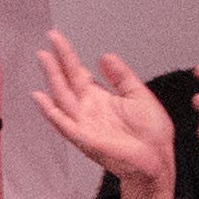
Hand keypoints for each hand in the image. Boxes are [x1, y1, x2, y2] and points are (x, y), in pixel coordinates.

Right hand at [32, 34, 177, 198]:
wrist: (158, 160)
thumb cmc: (151, 134)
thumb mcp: (138, 95)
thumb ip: (121, 76)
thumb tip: (105, 56)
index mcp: (99, 98)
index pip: (77, 73)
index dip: (67, 56)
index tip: (56, 38)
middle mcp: (87, 109)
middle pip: (66, 82)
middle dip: (56, 62)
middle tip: (48, 42)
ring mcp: (84, 123)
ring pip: (62, 97)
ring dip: (52, 78)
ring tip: (44, 58)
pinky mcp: (85, 138)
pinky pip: (64, 123)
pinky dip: (50, 111)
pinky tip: (40, 97)